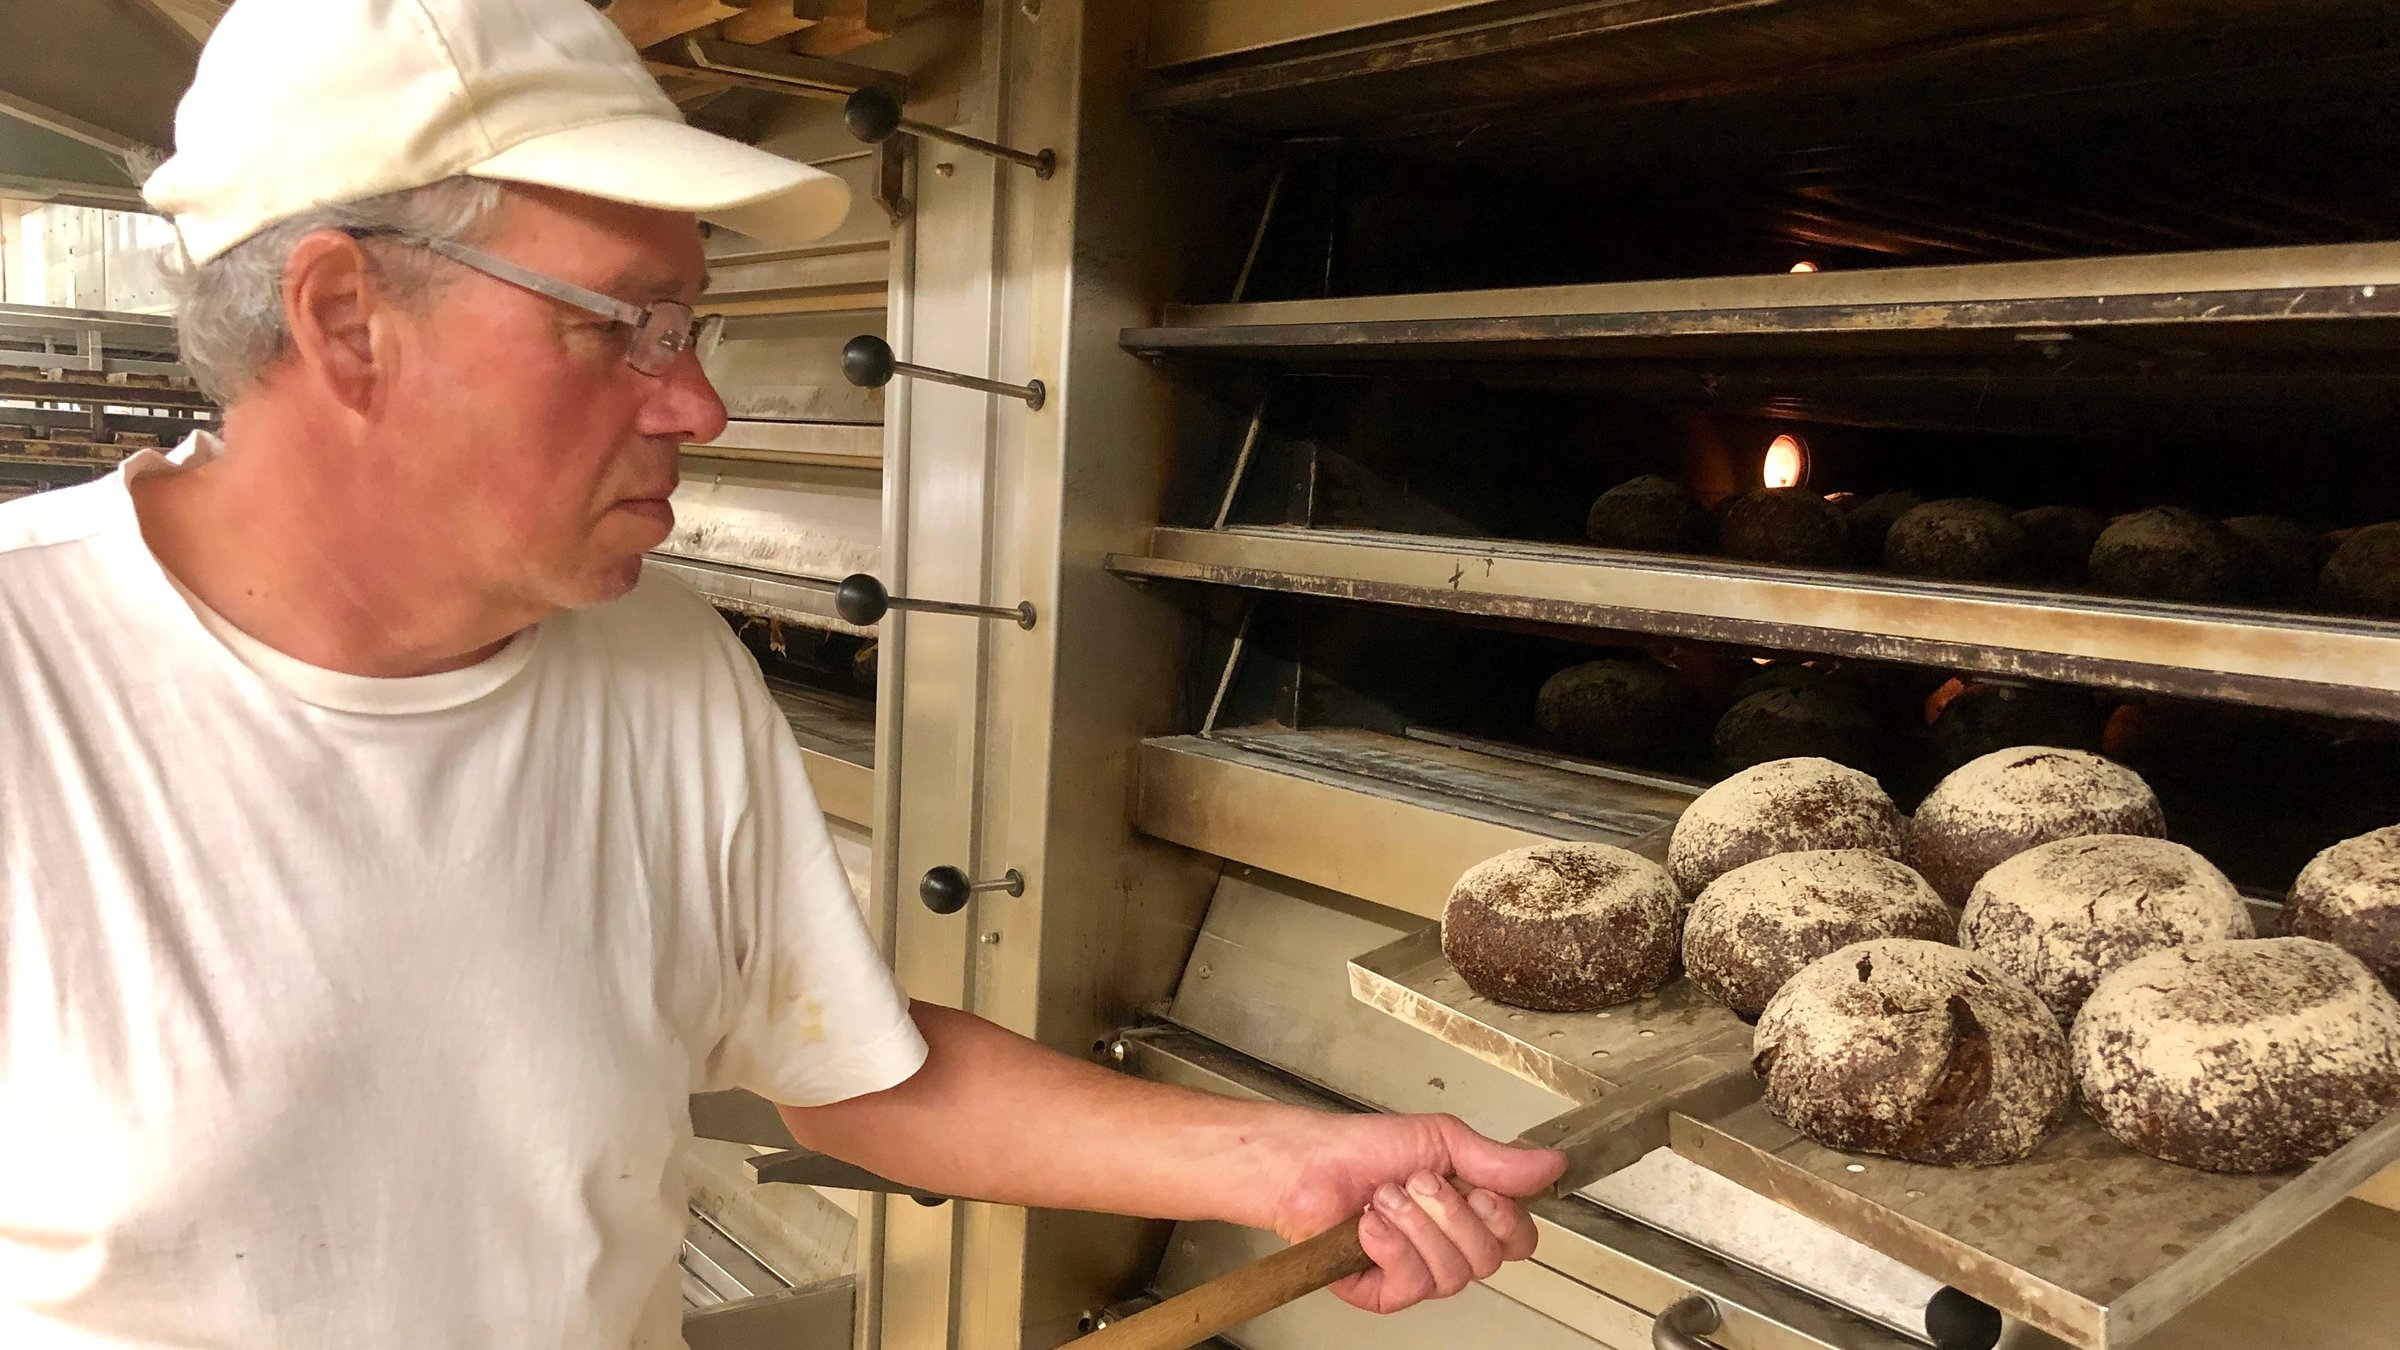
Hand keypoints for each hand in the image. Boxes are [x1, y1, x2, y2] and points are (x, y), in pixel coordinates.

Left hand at [1262, 1112, 1565, 1313]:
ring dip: (1414, 1225)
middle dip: (1449, 1214)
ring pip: (1451, 1274)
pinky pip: (1411, 1285)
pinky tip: (1369, 1224)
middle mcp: (1450, 1249)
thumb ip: (1498, 1159)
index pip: (1520, 1241)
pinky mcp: (1384, 1293)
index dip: (1505, 1221)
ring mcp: (1419, 1273)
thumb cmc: (1366, 1149)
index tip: (1478, 1191)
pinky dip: (1389, 1246)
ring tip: (1385, 1197)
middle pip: (1488, 1260)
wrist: (1308, 1162)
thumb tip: (1552, 1162)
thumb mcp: (1442, 1140)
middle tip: (1417, 1182)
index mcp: (1471, 1214)